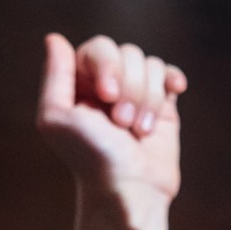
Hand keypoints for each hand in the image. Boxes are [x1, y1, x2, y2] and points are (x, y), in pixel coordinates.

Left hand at [36, 34, 186, 211]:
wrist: (129, 190)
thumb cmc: (90, 157)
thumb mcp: (57, 118)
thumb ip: (55, 76)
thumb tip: (55, 39)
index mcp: (79, 83)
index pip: (98, 49)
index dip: (107, 67)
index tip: (107, 97)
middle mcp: (107, 83)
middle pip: (127, 53)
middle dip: (129, 87)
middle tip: (122, 122)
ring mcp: (135, 92)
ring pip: (150, 65)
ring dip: (147, 98)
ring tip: (139, 130)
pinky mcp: (161, 104)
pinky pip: (168, 73)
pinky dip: (172, 79)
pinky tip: (175, 90)